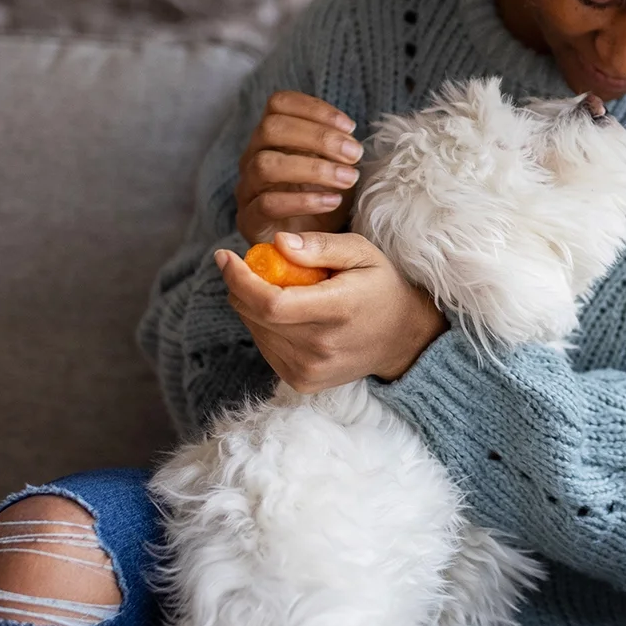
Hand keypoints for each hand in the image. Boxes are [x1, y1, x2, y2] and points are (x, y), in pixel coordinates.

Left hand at [217, 232, 446, 392]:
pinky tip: (285, 313)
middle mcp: (321, 347)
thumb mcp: (361, 252)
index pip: (271, 302)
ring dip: (252, 305)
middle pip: (257, 316)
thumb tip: (278, 243)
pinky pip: (266, 347)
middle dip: (240, 285)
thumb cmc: (380, 287)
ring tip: (278, 288)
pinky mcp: (302, 382)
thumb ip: (321, 246)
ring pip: (256, 330)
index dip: (239, 279)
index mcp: (338, 311)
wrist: (401, 338)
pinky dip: (264, 325)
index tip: (224, 256)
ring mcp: (310, 370)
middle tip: (248, 265)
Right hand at [234, 92, 362, 244]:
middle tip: (355, 154)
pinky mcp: (248, 220)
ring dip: (313, 169)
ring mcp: (247, 187)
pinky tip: (333, 201)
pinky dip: (304, 200)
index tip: (351, 127)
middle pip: (271, 128)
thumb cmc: (323, 198)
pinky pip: (268, 203)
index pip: (279, 104)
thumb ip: (337, 146)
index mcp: (271, 136)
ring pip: (265, 164)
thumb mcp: (335, 167)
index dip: (314, 109)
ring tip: (349, 178)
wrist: (311, 247)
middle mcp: (252, 156)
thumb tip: (349, 134)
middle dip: (318, 137)